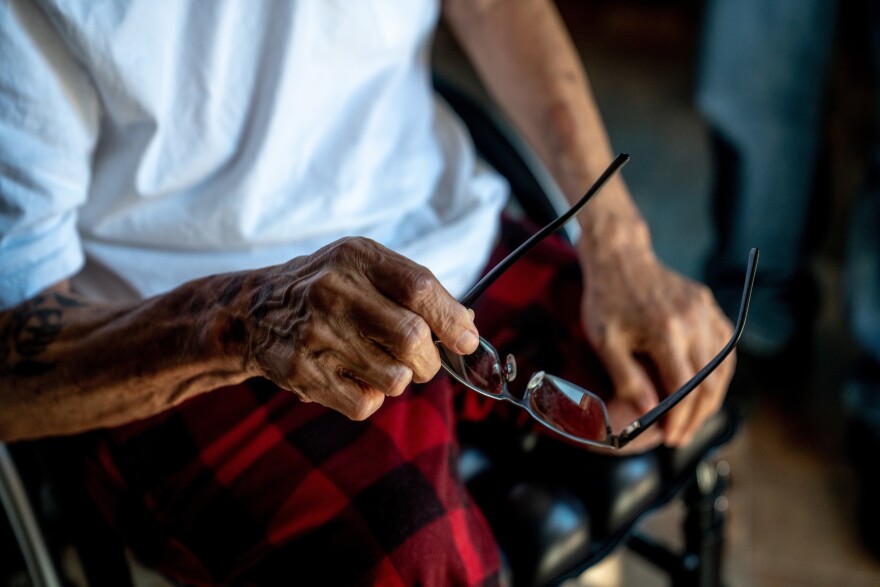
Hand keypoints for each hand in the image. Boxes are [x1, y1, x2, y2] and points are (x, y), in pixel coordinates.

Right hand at [234, 237, 478, 419]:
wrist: (253, 312)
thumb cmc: (327, 288)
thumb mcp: (363, 266)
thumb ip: (414, 288)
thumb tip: (467, 326)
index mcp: (356, 258)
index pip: (420, 288)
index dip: (452, 319)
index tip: (466, 340)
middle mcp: (333, 292)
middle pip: (412, 339)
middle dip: (430, 360)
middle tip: (423, 361)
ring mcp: (315, 334)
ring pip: (395, 378)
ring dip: (401, 379)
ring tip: (382, 365)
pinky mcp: (302, 372)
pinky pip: (365, 404)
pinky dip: (371, 398)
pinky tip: (356, 379)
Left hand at [579, 243, 734, 447]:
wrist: (620, 258)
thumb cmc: (607, 299)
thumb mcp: (605, 341)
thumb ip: (626, 377)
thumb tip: (647, 411)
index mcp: (666, 330)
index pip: (684, 386)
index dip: (679, 418)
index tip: (670, 437)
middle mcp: (693, 320)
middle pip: (709, 382)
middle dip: (697, 416)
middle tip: (681, 437)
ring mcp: (706, 311)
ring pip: (723, 366)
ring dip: (712, 398)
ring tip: (693, 419)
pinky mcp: (709, 306)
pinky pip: (724, 346)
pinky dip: (718, 372)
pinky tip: (704, 389)